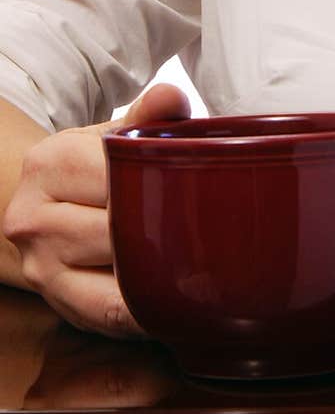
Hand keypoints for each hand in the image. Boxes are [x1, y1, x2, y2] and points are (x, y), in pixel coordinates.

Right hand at [3, 84, 189, 338]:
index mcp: (49, 163)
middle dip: (170, 229)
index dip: (164, 181)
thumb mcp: (113, 133)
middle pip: (118, 228)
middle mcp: (31, 218)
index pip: (115, 173)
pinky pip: (113, 314)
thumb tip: (171, 99)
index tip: (207, 187)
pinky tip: (182, 299)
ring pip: (118, 275)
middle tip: (224, 229)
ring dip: (165, 272)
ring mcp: (40, 266)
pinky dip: (150, 310)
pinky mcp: (58, 304)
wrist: (44, 212)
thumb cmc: (91, 169)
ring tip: (210, 264)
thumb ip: (146, 116)